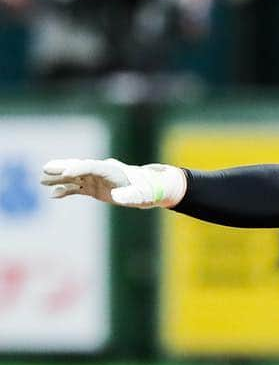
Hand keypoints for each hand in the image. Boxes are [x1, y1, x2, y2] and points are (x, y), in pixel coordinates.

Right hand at [40, 158, 186, 208]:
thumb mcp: (142, 195)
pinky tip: (53, 195)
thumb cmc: (147, 190)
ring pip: (74, 177)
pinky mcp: (93, 188)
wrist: (149, 189)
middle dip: (63, 168)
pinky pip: (76, 188)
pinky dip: (65, 190)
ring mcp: (95, 180)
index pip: (92, 166)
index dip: (80, 168)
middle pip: (79, 167)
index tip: (67, 173)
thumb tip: (117, 198)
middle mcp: (101, 172)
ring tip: (42, 180)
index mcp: (112, 170)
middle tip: (46, 168)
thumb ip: (130, 195)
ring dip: (59, 179)